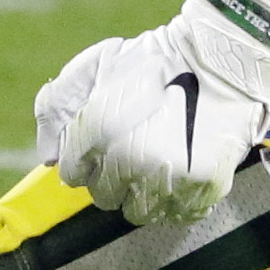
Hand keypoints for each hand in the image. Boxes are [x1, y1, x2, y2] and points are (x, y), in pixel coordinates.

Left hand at [34, 0, 269, 229]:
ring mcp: (167, 176)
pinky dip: (176, 203)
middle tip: (132, 151)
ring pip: (139, 212)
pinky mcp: (202, 187)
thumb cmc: (152, 58)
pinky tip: (179, 178)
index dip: (85, 159)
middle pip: (103, 197)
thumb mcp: (93, 65)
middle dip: (112, 177)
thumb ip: (57, 106)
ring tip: (156, 166)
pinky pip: (178, 215)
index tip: (103, 145)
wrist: (220, 54)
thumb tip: (50, 158)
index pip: (72, 174)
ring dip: (142, 194)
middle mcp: (129, 158)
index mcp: (98, 128)